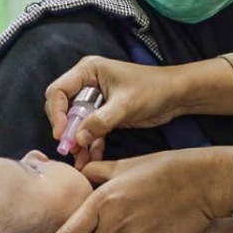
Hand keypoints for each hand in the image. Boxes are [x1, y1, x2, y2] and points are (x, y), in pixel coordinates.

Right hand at [43, 57, 188, 153]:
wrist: (176, 96)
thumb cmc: (153, 89)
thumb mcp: (126, 105)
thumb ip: (100, 121)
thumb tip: (78, 139)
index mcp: (88, 71)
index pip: (58, 91)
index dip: (56, 113)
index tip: (62, 135)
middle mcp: (87, 83)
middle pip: (63, 108)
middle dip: (66, 130)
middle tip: (71, 150)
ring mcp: (95, 99)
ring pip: (76, 123)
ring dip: (77, 141)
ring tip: (80, 161)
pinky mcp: (104, 113)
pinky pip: (90, 130)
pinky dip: (90, 144)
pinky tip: (91, 159)